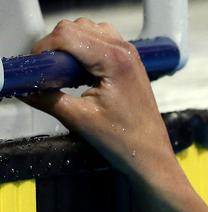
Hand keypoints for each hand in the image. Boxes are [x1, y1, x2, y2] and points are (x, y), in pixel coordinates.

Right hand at [21, 19, 177, 179]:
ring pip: (86, 31)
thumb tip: (26, 87)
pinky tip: (80, 73)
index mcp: (115, 61)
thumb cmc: (123, 141)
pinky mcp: (128, 61)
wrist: (150, 155)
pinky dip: (83, 49)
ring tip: (65, 74)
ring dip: (69, 47)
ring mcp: (129, 54)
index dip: (45, 49)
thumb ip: (47, 98)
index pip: (67, 35)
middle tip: (49, 74)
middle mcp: (124, 51)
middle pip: (75, 29)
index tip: (37, 69)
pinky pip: (98, 41)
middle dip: (56, 47)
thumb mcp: (78, 119)